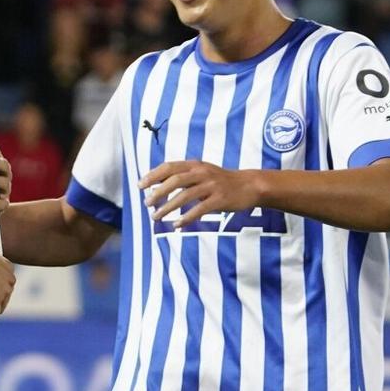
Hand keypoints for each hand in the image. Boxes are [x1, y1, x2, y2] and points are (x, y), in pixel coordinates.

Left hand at [139, 160, 262, 228]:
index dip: (153, 175)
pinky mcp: (220, 199)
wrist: (249, 185)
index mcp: (195, 165)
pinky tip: (177, 225)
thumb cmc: (220, 180)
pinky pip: (200, 209)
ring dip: (168, 207)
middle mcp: (202, 173)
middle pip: (175, 181)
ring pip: (185, 196)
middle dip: (158, 193)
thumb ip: (181, 176)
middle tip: (146, 204)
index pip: (169, 167)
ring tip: (156, 217)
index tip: (140, 186)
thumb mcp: (201, 172)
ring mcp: (211, 186)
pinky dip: (187, 218)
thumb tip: (155, 183)